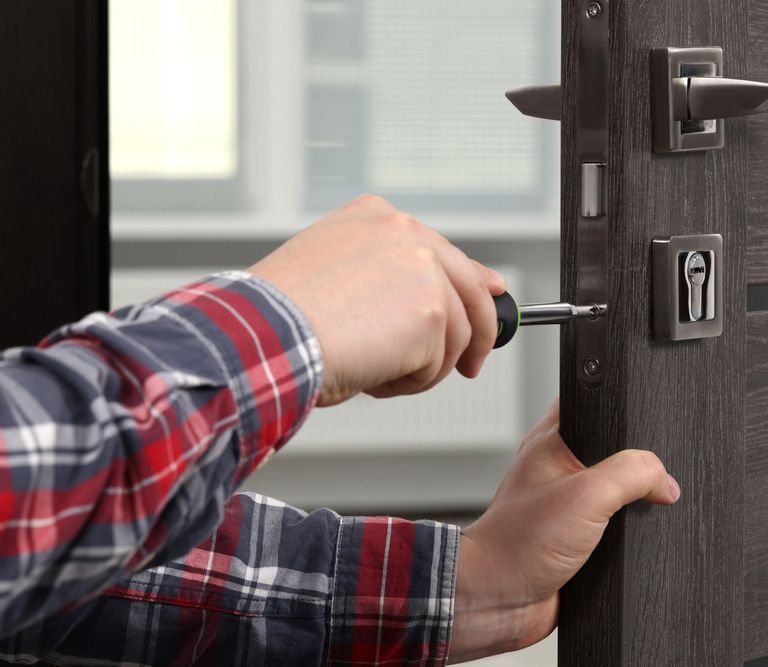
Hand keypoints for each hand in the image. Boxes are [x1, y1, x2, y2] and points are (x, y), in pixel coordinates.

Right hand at [248, 195, 506, 405]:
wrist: (260, 335)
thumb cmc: (278, 317)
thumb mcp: (335, 276)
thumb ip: (389, 277)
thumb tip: (448, 300)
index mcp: (376, 217)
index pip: (441, 251)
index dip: (469, 283)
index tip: (486, 300)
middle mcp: (405, 232)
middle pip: (470, 288)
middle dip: (476, 334)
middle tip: (471, 365)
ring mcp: (422, 270)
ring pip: (453, 335)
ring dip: (418, 367)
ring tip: (371, 370)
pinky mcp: (431, 313)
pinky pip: (438, 365)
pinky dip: (409, 383)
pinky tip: (370, 375)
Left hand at [449, 400, 680, 661]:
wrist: (498, 601)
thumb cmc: (519, 542)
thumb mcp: (588, 495)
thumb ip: (633, 474)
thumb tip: (666, 481)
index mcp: (553, 442)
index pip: (592, 404)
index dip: (621, 409)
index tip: (648, 424)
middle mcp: (559, 469)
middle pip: (613, 450)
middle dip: (636, 463)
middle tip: (645, 476)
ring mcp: (568, 504)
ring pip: (617, 492)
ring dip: (631, 504)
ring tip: (637, 510)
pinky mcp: (576, 538)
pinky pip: (613, 528)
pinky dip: (625, 534)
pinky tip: (630, 541)